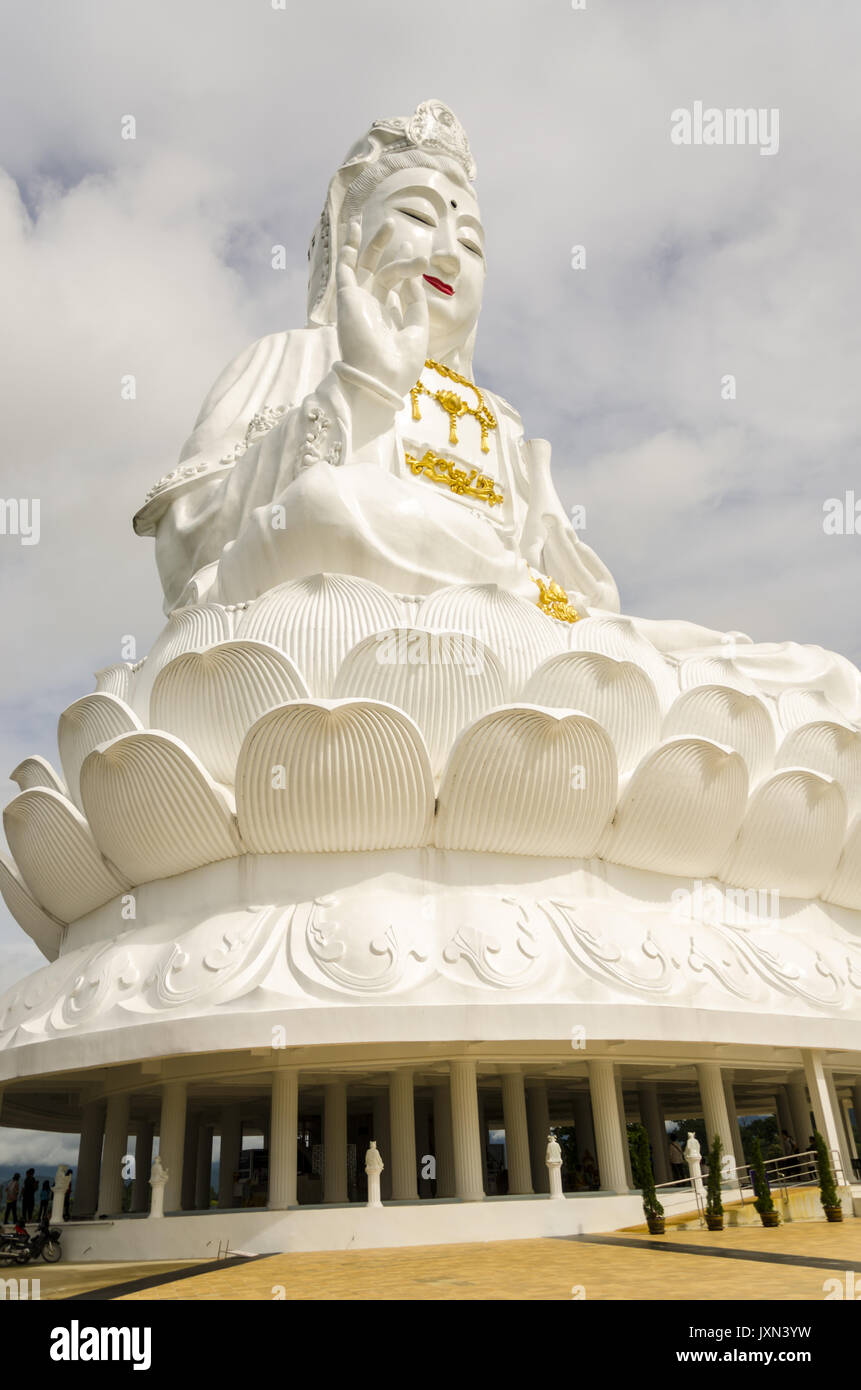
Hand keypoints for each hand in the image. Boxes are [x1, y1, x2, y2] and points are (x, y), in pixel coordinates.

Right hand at [335, 217, 429, 400]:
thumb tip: (413, 278)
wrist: (379, 379)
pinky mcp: (346, 298)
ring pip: (365, 266)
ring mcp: (358, 303)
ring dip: (376, 244)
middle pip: (382, 273)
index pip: (395, 288)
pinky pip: (345, 268)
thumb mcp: (418, 331)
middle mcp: (371, 309)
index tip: (419, 257)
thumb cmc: (399, 364)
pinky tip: (354, 228)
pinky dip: (348, 248)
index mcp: (388, 319)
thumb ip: (415, 303)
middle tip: (409, 240)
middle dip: (395, 254)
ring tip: (389, 223)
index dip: (406, 270)